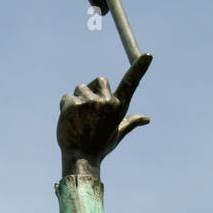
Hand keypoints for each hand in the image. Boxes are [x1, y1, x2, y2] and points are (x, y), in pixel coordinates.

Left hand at [57, 51, 151, 175]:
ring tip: (79, 119)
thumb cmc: (100, 145)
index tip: (148, 55)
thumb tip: (147, 118)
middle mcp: (106, 102)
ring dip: (78, 100)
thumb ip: (131, 121)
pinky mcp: (72, 105)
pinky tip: (69, 120)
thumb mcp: (117, 132)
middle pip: (99, 80)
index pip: (130, 83)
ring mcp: (89, 103)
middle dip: (93, 90)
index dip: (139, 68)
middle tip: (90, 112)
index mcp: (118, 106)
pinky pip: (67, 97)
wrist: (80, 158)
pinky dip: (65, 106)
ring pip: (80, 88)